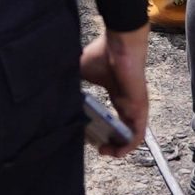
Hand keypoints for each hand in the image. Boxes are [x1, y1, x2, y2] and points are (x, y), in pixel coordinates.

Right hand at [80, 26, 147, 160]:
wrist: (120, 42)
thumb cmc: (103, 53)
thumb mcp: (81, 73)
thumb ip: (72, 85)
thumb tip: (54, 95)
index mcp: (115, 95)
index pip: (112, 119)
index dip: (102, 131)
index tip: (88, 135)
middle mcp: (126, 103)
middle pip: (122, 130)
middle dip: (110, 143)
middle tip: (97, 148)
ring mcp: (135, 106)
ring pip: (131, 135)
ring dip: (120, 148)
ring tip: (106, 152)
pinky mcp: (140, 108)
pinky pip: (138, 134)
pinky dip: (128, 146)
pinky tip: (116, 152)